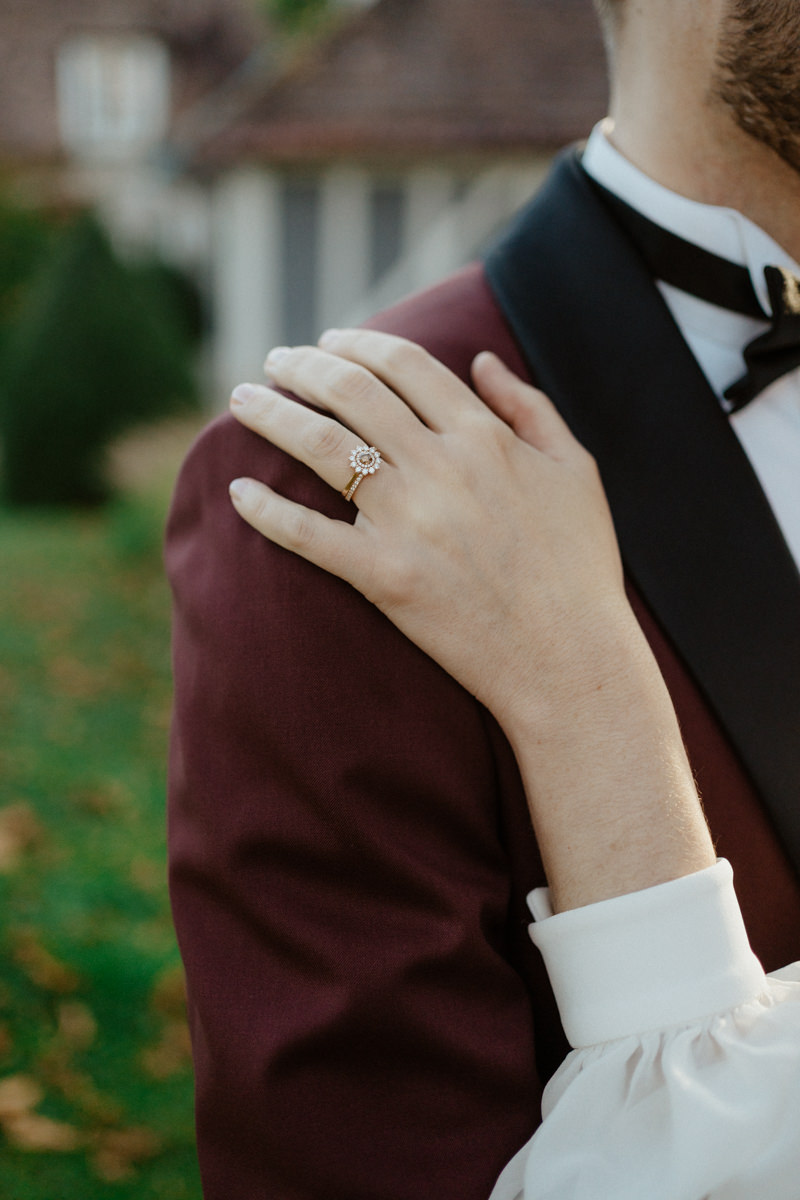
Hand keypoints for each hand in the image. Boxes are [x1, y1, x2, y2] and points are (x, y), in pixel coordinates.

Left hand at [227, 328, 713, 909]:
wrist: (568, 659)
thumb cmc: (579, 566)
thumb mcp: (575, 469)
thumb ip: (529, 407)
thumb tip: (481, 360)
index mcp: (484, 437)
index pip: (405, 366)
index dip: (358, 344)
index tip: (329, 342)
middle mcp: (440, 468)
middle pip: (351, 393)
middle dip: (302, 366)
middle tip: (273, 362)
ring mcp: (408, 522)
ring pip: (320, 449)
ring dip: (272, 415)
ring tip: (242, 402)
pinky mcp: (382, 576)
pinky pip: (307, 535)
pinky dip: (265, 511)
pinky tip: (237, 492)